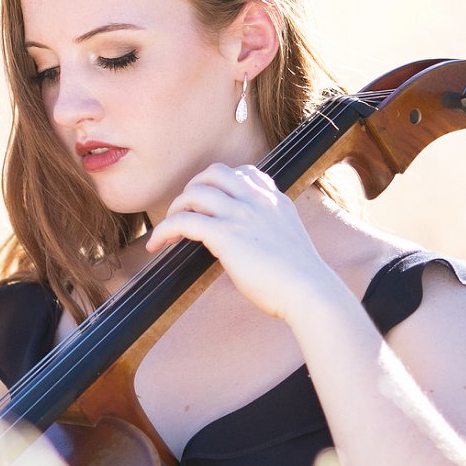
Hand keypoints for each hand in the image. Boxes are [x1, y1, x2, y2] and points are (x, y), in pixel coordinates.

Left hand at [144, 164, 342, 322]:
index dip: (222, 183)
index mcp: (275, 201)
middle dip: (193, 187)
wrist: (309, 292)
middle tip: (185, 211)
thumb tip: (253, 244)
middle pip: (214, 173)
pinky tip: (156, 245)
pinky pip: (183, 222)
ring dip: (175, 208)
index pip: (245, 173)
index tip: (211, 200)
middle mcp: (257, 200)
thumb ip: (271, 233)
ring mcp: (241, 214)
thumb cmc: (301, 280)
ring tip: (168, 229)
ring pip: (195, 192)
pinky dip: (164, 230)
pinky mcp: (225, 234)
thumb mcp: (289, 243)